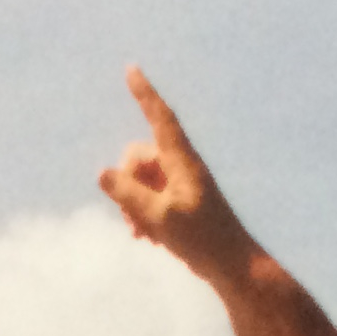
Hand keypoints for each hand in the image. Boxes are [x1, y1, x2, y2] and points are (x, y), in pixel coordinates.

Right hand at [97, 68, 256, 277]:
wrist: (233, 266)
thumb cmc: (203, 240)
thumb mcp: (160, 217)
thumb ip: (129, 195)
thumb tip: (103, 174)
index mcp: (182, 161)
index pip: (160, 118)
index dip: (145, 94)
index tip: (132, 69)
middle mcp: (181, 168)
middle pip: (138, 158)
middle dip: (126, 185)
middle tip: (133, 220)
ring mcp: (180, 186)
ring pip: (140, 182)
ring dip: (132, 206)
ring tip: (142, 235)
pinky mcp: (179, 204)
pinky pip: (148, 199)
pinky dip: (142, 216)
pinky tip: (147, 240)